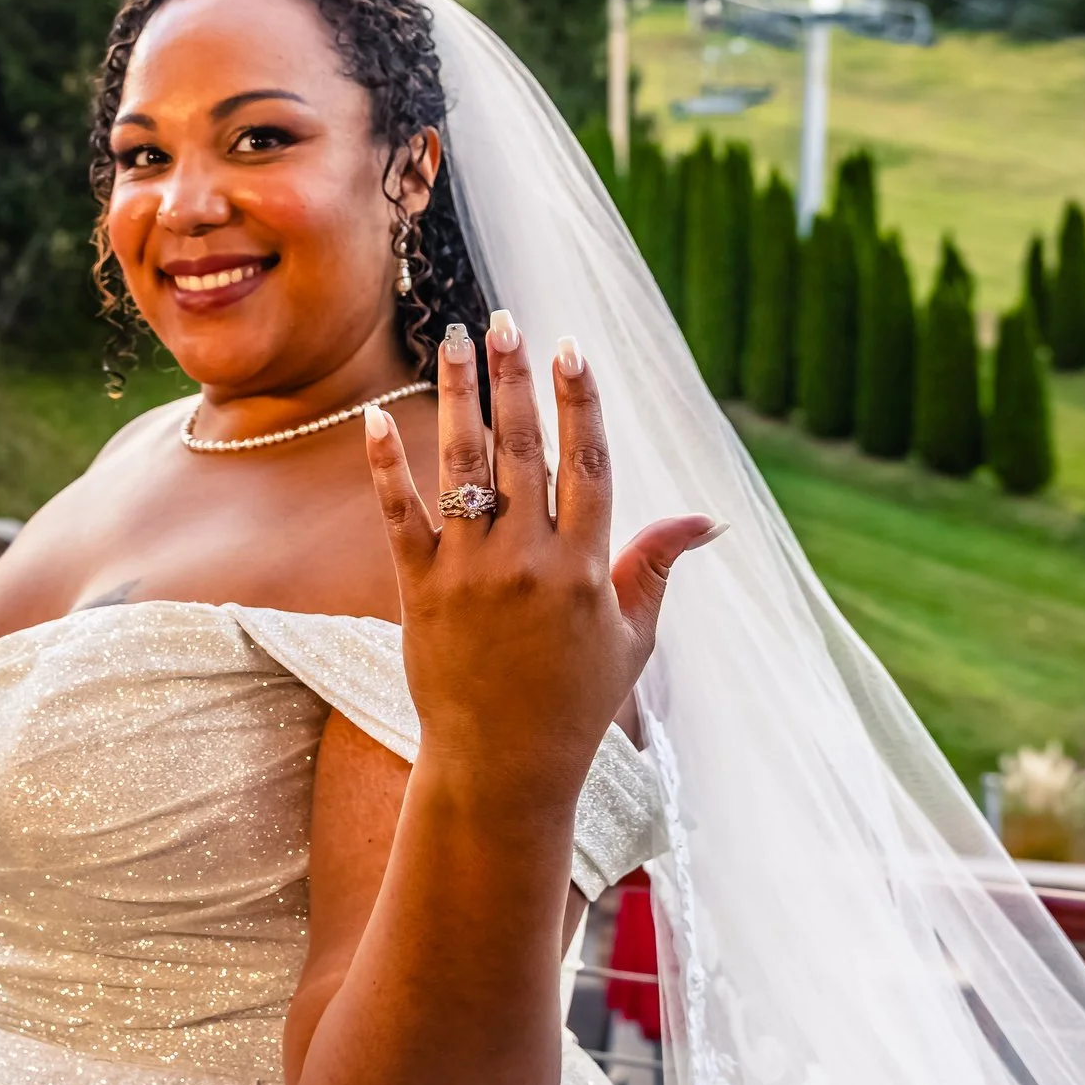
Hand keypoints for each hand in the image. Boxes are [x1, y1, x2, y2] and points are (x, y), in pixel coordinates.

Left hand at [361, 311, 722, 811]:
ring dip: (458, 398)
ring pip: (463, 467)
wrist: (503, 765)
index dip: (580, 402)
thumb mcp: (631, 636)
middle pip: (522, 449)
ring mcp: (470, 573)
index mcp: (587, 567)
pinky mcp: (419, 591)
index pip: (587, 464)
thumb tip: (708, 516)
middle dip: (514, 377)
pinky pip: (399, 516)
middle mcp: (528, 561)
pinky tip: (376, 417)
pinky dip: (386, 467)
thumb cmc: (576, 701)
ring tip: (454, 342)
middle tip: (504, 319)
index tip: (572, 347)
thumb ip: (656, 565)